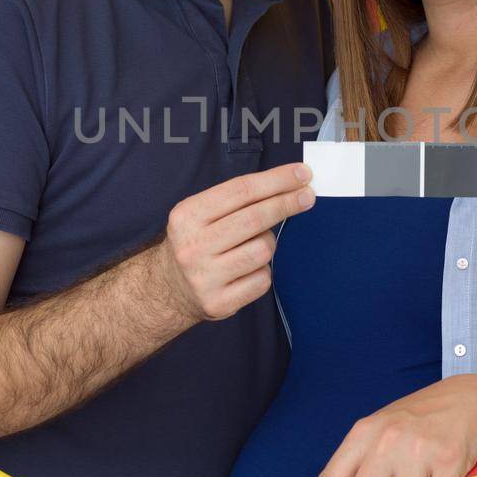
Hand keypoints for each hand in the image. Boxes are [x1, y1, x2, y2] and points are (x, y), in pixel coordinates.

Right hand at [152, 161, 314, 325]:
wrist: (170, 288)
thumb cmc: (197, 241)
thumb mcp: (201, 212)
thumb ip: (238, 199)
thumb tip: (289, 184)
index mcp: (188, 216)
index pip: (241, 191)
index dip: (276, 180)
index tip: (302, 174)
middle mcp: (193, 246)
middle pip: (254, 218)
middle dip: (286, 203)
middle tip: (307, 196)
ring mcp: (205, 277)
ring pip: (262, 250)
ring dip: (268, 243)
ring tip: (254, 245)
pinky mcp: (219, 302)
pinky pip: (262, 279)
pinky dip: (263, 271)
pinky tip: (248, 270)